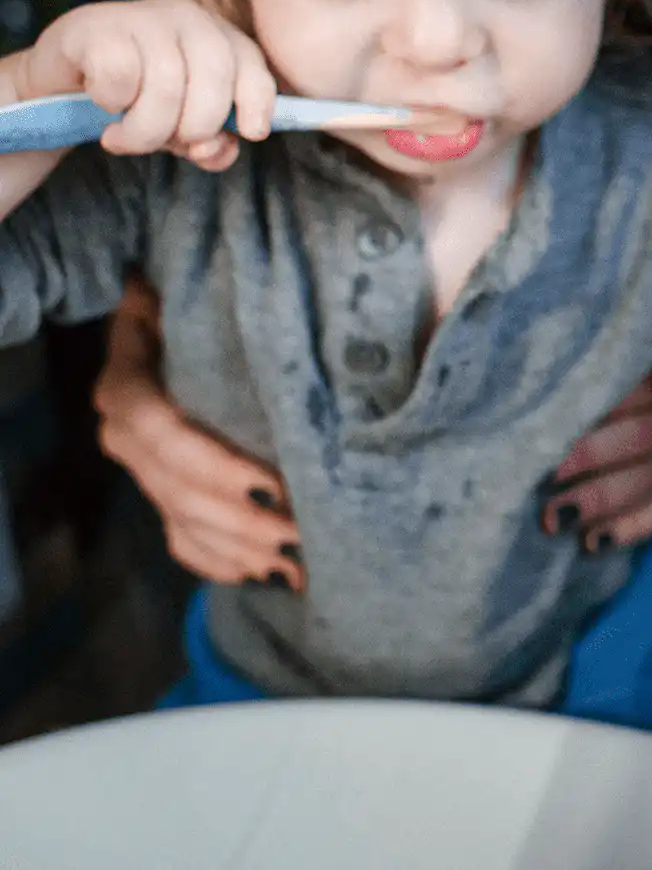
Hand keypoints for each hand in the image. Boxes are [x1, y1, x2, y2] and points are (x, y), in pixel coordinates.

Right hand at [17, 0, 273, 170]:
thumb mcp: (181, 125)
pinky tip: (102, 103)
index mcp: (219, 38)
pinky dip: (112, 103)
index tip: (252, 134)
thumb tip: (215, 150)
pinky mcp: (98, 26)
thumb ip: (209, 143)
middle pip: (213, 80)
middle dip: (194, 127)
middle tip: (164, 145)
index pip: (254, 69)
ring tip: (121, 138)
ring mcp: (143, 16)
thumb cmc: (136, 101)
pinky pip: (120, 77)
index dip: (258, 104)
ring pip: (167, 85)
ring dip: (144, 130)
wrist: (63, 80)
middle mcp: (189, 19)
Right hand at [95, 277, 303, 589]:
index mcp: (130, 385)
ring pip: (185, 523)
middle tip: (304, 535)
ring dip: (242, 549)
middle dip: (244, 520)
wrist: (185, 321)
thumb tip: (216, 295)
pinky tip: (267, 575)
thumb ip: (207, 306)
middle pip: (179, 490)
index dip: (215, 466)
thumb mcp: (213, 297)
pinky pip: (185, 544)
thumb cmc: (218, 304)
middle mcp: (127, 435)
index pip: (160, 432)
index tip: (273, 486)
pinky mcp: (165, 499)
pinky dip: (224, 563)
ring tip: (300, 564)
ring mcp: (144, 472)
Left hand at [541, 350, 651, 552]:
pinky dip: (632, 527)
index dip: (598, 402)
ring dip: (600, 500)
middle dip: (589, 456)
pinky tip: (594, 543)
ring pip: (648, 479)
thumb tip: (591, 342)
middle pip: (639, 436)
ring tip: (554, 518)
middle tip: (545, 472)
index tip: (551, 411)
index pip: (641, 387)